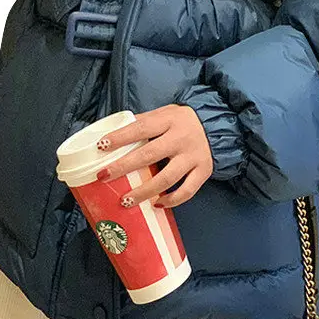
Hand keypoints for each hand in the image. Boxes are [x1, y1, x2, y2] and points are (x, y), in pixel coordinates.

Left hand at [94, 104, 213, 208]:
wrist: (217, 125)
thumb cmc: (181, 121)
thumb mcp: (164, 113)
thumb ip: (143, 122)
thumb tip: (112, 133)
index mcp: (169, 120)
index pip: (141, 128)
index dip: (120, 138)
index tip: (101, 146)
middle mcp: (181, 138)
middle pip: (150, 154)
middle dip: (124, 166)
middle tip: (104, 176)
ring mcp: (193, 156)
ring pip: (167, 178)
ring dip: (144, 191)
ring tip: (125, 200)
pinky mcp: (203, 171)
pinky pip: (187, 191)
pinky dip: (171, 200)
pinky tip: (155, 204)